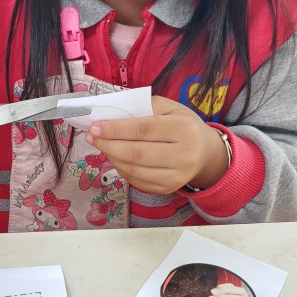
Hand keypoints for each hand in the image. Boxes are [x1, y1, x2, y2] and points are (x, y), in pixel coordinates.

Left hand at [84, 96, 227, 194]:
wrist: (205, 153)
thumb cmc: (183, 125)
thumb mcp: (170, 108)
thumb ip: (144, 107)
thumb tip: (111, 115)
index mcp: (184, 129)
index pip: (143, 129)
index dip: (116, 129)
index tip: (95, 126)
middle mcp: (184, 155)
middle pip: (136, 153)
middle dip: (108, 144)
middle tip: (92, 136)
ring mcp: (176, 176)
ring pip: (133, 170)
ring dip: (111, 157)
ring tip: (101, 145)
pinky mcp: (168, 189)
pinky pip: (136, 180)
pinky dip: (121, 168)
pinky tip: (115, 157)